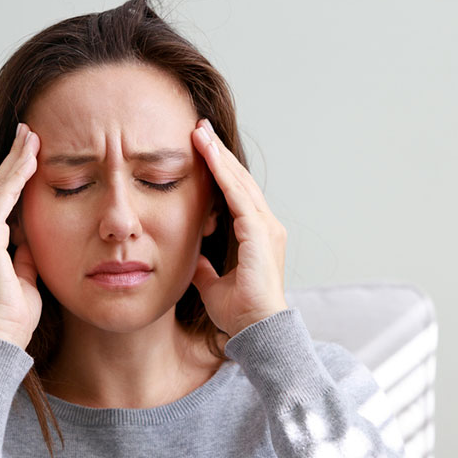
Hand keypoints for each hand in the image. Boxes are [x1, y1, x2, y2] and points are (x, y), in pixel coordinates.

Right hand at [0, 122, 41, 348]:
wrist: (1, 337)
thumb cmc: (14, 316)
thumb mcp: (25, 278)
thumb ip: (24, 256)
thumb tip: (30, 240)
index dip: (13, 177)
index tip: (29, 155)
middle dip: (13, 160)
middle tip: (29, 133)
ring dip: (15, 162)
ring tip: (31, 138)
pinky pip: (0, 202)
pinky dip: (14, 179)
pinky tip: (28, 161)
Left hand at [190, 118, 288, 336]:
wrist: (256, 330)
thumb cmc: (240, 312)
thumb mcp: (212, 284)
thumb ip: (204, 268)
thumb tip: (192, 258)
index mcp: (255, 235)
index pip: (234, 193)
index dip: (217, 170)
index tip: (200, 148)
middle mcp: (265, 226)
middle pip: (238, 180)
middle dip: (217, 153)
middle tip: (198, 127)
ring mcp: (265, 228)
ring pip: (238, 182)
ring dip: (218, 156)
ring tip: (199, 132)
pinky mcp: (259, 234)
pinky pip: (239, 197)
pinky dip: (223, 174)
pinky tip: (209, 156)